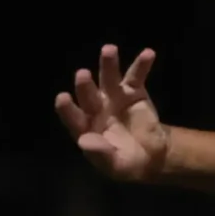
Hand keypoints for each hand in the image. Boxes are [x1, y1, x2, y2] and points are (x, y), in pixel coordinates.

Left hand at [54, 44, 169, 181]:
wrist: (152, 156)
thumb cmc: (127, 162)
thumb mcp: (115, 165)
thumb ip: (101, 154)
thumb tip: (84, 142)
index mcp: (87, 128)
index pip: (73, 117)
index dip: (67, 109)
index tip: (62, 98)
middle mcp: (96, 108)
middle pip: (89, 95)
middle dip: (85, 85)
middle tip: (82, 74)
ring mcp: (114, 97)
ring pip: (108, 79)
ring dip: (108, 65)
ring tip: (109, 50)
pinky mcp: (134, 91)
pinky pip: (136, 76)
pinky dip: (141, 65)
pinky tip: (148, 54)